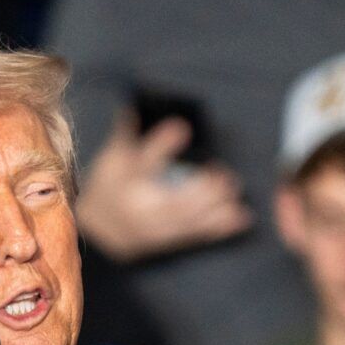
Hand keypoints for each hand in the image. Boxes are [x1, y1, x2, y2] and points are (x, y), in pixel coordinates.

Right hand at [74, 113, 252, 262]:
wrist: (102, 230)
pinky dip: (220, 228)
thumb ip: (125, 133)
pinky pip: (196, 234)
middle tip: (224, 174)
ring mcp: (155, 229)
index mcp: (125, 183)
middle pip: (172, 202)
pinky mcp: (169, 240)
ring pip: (188, 220)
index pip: (143, 162)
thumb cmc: (110, 185)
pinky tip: (243, 217)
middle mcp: (140, 210)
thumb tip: (132, 104)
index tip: (181, 127)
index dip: (162, 145)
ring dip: (215, 208)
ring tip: (234, 191)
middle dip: (200, 189)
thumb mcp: (111, 158)